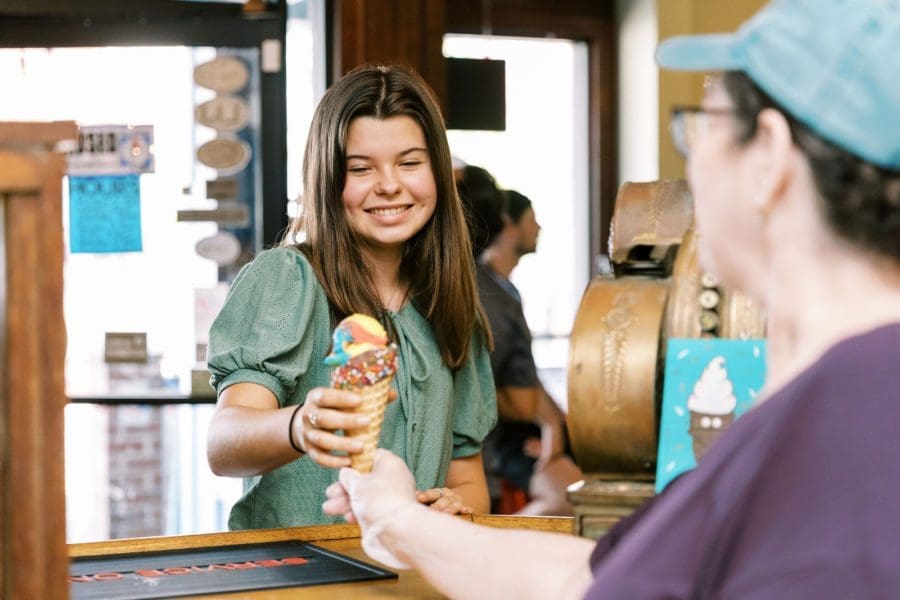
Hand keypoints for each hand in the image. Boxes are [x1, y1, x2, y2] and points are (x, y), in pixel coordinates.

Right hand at [293, 387, 370, 467]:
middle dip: (345, 421)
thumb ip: (365, 397)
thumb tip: (392, 394)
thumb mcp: (341, 399)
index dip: (341, 398)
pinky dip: (333, 461)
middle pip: (323, 418)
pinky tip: (349, 460)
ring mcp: (307, 434)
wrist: (305, 425)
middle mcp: (308, 415)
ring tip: (361, 446)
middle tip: (367, 422)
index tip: (360, 400)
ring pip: (321, 439)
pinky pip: (319, 457)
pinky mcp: (309, 450)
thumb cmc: (331, 409)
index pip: (325, 396)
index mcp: (315, 397)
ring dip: (342, 444)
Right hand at [322, 449, 419, 568]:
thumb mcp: (356, 483)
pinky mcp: (386, 515)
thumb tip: (346, 473)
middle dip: (345, 488)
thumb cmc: (380, 501)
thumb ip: (348, 476)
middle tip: (331, 493)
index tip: (342, 469)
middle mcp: (392, 479)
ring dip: (346, 502)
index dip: (354, 463)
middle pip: (364, 479)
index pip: (371, 457)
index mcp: (389, 464)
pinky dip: (356, 513)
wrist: (396, 531)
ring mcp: (390, 498)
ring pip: (364, 497)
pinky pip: (368, 511)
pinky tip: (346, 517)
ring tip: (330, 508)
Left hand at [416, 487, 472, 514]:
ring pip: (453, 504)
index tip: (419, 498)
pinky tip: (466, 510)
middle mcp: (447, 495)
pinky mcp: (464, 507)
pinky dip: (466, 509)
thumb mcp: (429, 500)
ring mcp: (457, 501)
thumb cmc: (436, 503)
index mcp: (437, 493)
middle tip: (433, 510)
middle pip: (442, 499)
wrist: (455, 500)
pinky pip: (466, 507)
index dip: (425, 495)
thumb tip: (408, 498)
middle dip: (437, 505)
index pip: (431, 493)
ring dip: (450, 508)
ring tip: (446, 513)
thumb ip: (421, 499)